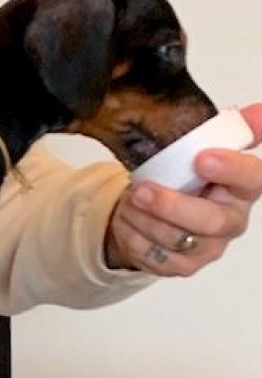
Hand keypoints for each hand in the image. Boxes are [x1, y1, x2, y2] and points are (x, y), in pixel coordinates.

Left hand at [105, 103, 261, 275]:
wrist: (151, 208)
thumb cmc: (181, 177)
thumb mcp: (197, 148)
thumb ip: (228, 130)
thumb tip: (259, 110)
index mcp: (242, 188)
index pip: (253, 178)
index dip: (231, 169)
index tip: (202, 158)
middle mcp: (231, 220)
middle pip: (212, 221)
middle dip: (172, 205)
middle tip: (142, 190)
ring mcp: (208, 248)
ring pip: (176, 239)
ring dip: (144, 217)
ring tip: (130, 199)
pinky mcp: (183, 266)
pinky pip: (154, 256)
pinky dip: (133, 234)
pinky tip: (128, 218)